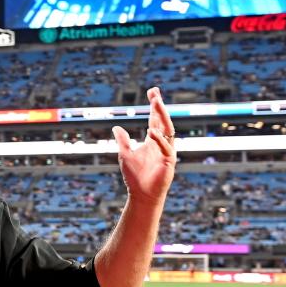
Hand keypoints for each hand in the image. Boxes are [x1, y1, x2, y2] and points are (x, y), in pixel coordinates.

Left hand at [112, 87, 176, 205]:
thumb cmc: (135, 176)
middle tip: (155, 94)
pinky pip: (166, 148)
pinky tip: (152, 131)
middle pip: (163, 121)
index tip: (152, 91)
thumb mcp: (125, 154)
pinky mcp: (169, 162)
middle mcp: (162, 144)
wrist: (142, 195)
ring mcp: (167, 152)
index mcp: (153, 141)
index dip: (154, 106)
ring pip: (168, 131)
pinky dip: (159, 140)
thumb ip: (123, 140)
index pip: (155, 120)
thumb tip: (116, 127)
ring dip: (162, 117)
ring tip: (156, 104)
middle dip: (159, 107)